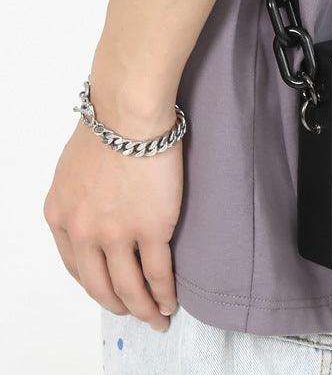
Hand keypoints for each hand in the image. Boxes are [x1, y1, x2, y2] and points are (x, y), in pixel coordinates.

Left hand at [44, 83, 182, 332]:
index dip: (95, 284)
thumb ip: (80, 196)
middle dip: (118, 304)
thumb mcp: (74, 167)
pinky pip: (157, 273)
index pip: (76, 266)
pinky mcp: (151, 229)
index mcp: (61, 216)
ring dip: (144, 309)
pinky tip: (171, 301)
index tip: (109, 291)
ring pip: (129, 287)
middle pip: (100, 285)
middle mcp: (83, 233)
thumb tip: (97, 205)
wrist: (128, 113)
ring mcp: (117, 235)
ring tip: (157, 318)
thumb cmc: (108, 124)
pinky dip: (164, 293)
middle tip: (134, 313)